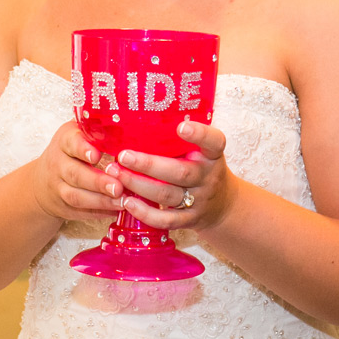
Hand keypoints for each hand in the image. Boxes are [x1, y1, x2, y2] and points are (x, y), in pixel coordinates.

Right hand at [31, 121, 124, 220]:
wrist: (44, 179)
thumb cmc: (72, 151)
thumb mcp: (79, 135)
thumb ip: (98, 133)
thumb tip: (133, 131)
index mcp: (64, 141)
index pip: (71, 143)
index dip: (83, 149)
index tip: (97, 155)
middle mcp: (58, 164)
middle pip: (75, 174)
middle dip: (97, 182)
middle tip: (118, 187)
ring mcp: (58, 187)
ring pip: (76, 196)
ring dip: (100, 201)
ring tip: (121, 202)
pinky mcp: (62, 206)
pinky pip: (79, 212)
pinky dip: (98, 213)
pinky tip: (115, 211)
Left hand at [105, 120, 233, 231]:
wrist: (222, 205)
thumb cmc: (202, 169)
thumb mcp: (203, 151)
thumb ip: (181, 140)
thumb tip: (140, 118)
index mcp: (212, 155)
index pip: (213, 142)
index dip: (199, 134)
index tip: (181, 126)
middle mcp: (208, 177)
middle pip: (180, 172)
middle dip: (148, 164)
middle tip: (123, 156)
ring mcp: (199, 201)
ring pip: (166, 195)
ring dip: (138, 185)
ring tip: (116, 174)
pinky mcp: (188, 220)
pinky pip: (165, 220)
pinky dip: (144, 213)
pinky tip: (127, 202)